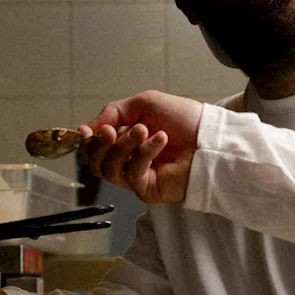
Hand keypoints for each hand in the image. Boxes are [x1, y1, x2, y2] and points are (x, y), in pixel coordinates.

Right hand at [78, 90, 203, 204]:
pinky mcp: (148, 190)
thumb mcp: (143, 104)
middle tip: (111, 131)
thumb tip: (86, 129)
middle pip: (95, 163)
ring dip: (124, 145)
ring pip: (110, 169)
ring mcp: (138, 177)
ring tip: (145, 130)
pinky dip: (144, 153)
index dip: (86, 141)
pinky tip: (160, 140)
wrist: (209, 136)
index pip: (94, 148)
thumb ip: (112, 112)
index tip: (85, 131)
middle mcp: (129, 160)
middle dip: (99, 145)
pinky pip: (132, 174)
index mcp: (125, 141)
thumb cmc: (183, 118)